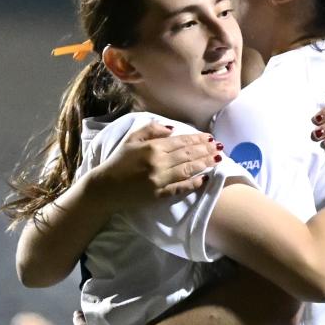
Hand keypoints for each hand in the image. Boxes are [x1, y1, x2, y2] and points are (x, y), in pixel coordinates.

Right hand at [91, 123, 220, 207]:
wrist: (105, 187)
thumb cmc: (118, 161)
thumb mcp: (131, 139)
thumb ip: (151, 130)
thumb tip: (172, 129)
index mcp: (152, 147)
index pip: (181, 141)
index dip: (197, 139)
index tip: (209, 138)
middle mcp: (158, 162)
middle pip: (188, 155)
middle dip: (205, 150)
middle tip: (219, 147)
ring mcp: (160, 180)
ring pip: (188, 169)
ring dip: (204, 164)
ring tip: (217, 159)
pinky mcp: (159, 194)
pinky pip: (180, 188)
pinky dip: (193, 184)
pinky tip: (205, 179)